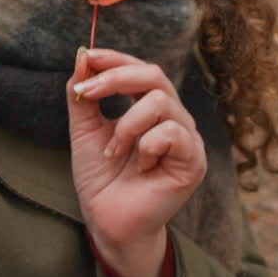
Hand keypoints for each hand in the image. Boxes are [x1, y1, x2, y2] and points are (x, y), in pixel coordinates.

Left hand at [66, 48, 206, 276]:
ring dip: (127, 125)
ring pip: (160, 102)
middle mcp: (173, 117)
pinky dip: (146, 145)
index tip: (88, 56)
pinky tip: (140, 166)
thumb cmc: (101, 178)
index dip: (115, 59)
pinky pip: (172, 133)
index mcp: (150, 107)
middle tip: (87, 92)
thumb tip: (82, 55)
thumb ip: (83, 96)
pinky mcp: (194, 160)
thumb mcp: (84, 130)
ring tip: (114, 151)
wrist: (108, 221)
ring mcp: (187, 138)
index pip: (139, 69)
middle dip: (116, 78)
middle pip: (154, 74)